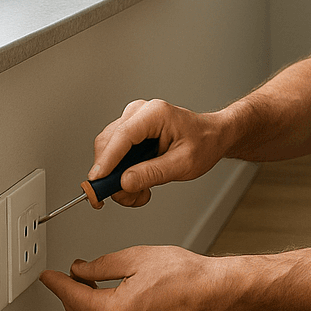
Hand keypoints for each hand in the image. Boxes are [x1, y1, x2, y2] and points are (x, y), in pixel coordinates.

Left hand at [39, 245, 228, 310]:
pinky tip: (109, 298)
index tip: (48, 277)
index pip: (74, 298)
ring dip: (86, 306)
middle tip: (67, 277)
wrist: (213, 291)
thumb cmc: (184, 274)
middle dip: (69, 297)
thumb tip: (80, 270)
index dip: (58, 285)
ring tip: (87, 283)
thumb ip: (101, 266)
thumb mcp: (136, 258)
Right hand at [90, 99, 221, 206]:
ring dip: (117, 178)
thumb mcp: (184, 163)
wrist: (212, 136)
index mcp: (155, 113)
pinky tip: (138, 184)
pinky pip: (114, 154)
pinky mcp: (130, 132)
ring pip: (108, 152)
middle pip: (108, 144)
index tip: (97, 180)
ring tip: (139, 193)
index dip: (107, 160)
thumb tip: (125, 182)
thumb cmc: (204, 143)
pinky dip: (121, 174)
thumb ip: (154, 173)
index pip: (123, 136)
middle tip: (127, 198)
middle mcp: (139, 113)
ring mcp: (132, 121)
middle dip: (112, 176)